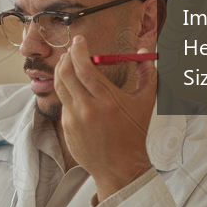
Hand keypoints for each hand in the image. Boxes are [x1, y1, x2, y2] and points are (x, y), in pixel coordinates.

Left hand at [54, 35, 156, 200]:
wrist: (121, 166)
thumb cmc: (135, 133)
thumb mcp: (146, 102)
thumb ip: (147, 73)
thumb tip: (145, 50)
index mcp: (107, 100)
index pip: (84, 67)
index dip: (79, 50)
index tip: (79, 40)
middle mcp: (87, 108)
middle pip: (66, 74)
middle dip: (67, 57)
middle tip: (72, 50)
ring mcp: (74, 119)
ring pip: (60, 87)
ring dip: (62, 71)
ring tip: (68, 63)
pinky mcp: (67, 128)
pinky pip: (63, 103)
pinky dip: (66, 91)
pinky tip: (73, 88)